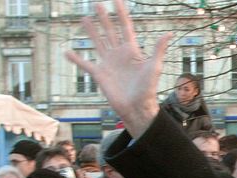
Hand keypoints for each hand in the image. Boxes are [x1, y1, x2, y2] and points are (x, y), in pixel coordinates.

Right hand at [65, 0, 170, 137]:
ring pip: (98, 43)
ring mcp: (108, 64)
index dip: (121, 13)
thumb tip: (169, 34)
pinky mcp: (100, 75)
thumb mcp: (154, 67)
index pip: (125, 27)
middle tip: (97, 4)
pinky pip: (85, 64)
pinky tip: (67, 52)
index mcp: (131, 50)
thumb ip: (158, 50)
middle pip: (110, 31)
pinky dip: (76, 59)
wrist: (137, 108)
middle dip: (104, 18)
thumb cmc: (148, 90)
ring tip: (84, 18)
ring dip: (91, 31)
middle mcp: (119, 55)